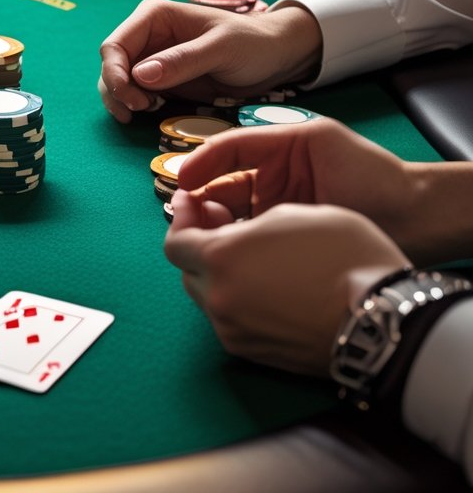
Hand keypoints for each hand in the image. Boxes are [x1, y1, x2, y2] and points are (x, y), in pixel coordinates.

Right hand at [98, 0, 322, 122]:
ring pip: (117, 82)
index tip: (134, 100)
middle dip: (117, 91)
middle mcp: (146, 36)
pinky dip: (135, 106)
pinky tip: (152, 112)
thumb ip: (182, 60)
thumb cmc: (252, 43)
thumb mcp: (222, 48)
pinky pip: (134, 94)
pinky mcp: (159, 80)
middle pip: (111, 66)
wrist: (274, 58)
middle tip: (140, 111)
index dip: (115, 74)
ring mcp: (151, 59)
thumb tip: (140, 75)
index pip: (114, 45)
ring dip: (123, 101)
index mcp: (154, 16)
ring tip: (148, 111)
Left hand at [164, 202, 408, 375]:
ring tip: (248, 257)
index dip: (180, 219)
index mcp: (221, 259)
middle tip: (221, 224)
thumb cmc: (345, 259)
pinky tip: (264, 286)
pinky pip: (230, 319)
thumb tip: (224, 227)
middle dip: (199, 244)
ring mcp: (232, 330)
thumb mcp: (293, 215)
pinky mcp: (251, 352)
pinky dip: (236, 299)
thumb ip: (245, 221)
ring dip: (217, 273)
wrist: (382, 322)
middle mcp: (217, 297)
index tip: (190, 204)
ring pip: (208, 296)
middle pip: (188, 269)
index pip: (175, 241)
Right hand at [172, 118, 452, 264]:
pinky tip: (226, 252)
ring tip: (207, 235)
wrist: (412, 218)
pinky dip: (231, 250)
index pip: (221, 159)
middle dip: (198, 204)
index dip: (198, 169)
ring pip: (225, 224)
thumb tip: (203, 158)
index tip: (183, 184)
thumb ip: (258, 139)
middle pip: (215, 195)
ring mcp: (272, 223)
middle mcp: (265, 190)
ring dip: (211, 229)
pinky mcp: (279, 252)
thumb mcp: (313, 137)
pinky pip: (245, 249)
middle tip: (189, 216)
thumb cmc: (368, 170)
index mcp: (270, 159)